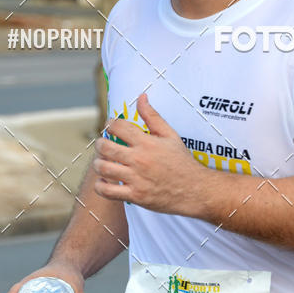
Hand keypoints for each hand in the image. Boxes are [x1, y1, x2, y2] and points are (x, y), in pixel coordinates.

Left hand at [93, 92, 206, 214]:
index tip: (110, 128)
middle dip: (100, 144)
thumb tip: (141, 97)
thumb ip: (152, 116)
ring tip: (103, 162)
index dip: (109, 124)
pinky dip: (100, 185)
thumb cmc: (181, 161)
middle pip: (104, 147)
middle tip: (103, 145)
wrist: (194, 189)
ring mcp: (136, 178)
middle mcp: (139, 159)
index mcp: (147, 142)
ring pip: (103, 168)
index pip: (117, 126)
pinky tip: (105, 181)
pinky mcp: (135, 196)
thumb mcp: (170, 135)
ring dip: (99, 164)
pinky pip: (107, 191)